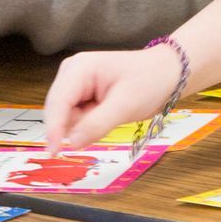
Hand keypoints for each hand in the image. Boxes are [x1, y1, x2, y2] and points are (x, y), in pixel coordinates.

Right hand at [44, 45, 183, 153]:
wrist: (168, 73)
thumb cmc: (149, 82)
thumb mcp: (125, 105)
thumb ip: (96, 125)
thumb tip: (71, 143)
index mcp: (79, 68)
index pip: (58, 101)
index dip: (54, 128)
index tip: (53, 153)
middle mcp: (71, 73)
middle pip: (58, 109)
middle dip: (72, 126)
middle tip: (104, 127)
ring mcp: (76, 84)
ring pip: (66, 116)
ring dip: (82, 126)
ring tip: (112, 115)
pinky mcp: (82, 95)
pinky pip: (76, 117)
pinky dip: (87, 124)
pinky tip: (108, 116)